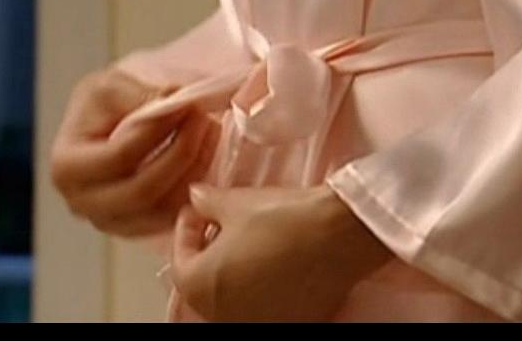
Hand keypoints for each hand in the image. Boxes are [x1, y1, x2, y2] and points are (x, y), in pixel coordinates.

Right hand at [51, 68, 218, 236]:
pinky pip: (171, 219)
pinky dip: (195, 189)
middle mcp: (81, 203)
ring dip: (195, 170)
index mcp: (66, 167)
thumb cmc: (102, 106)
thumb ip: (140, 95)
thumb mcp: (110, 87)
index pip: (120, 155)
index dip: (158, 131)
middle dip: (182, 152)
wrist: (102, 127)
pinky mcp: (134, 229)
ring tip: (210, 132)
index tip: (187, 105)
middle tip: (205, 119)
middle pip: (143, 190)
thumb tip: (177, 101)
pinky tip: (204, 156)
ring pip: (162, 209)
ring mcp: (108, 222)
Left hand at [172, 184, 391, 321]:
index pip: (180, 260)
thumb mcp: (233, 202)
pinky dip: (260, 287)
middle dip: (209, 253)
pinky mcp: (291, 323)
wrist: (340, 235)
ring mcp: (258, 323)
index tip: (197, 211)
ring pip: (233, 297)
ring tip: (248, 242)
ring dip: (233, 272)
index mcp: (199, 287)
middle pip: (204, 284)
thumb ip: (204, 203)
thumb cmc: (283, 219)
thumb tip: (197, 198)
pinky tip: (273, 261)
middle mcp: (223, 315)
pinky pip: (263, 305)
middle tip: (220, 226)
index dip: (187, 230)